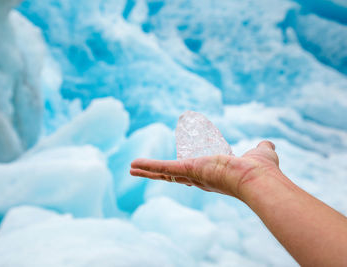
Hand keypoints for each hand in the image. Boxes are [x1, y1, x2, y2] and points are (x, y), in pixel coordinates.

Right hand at [130, 140, 279, 199]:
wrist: (257, 178)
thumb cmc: (261, 170)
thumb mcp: (261, 153)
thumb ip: (262, 148)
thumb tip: (267, 144)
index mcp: (213, 176)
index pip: (193, 175)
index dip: (182, 173)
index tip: (175, 172)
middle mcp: (199, 178)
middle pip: (173, 176)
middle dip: (158, 174)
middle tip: (145, 172)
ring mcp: (192, 175)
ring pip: (164, 173)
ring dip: (147, 171)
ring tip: (132, 168)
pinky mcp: (187, 169)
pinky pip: (163, 168)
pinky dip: (148, 166)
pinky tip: (133, 165)